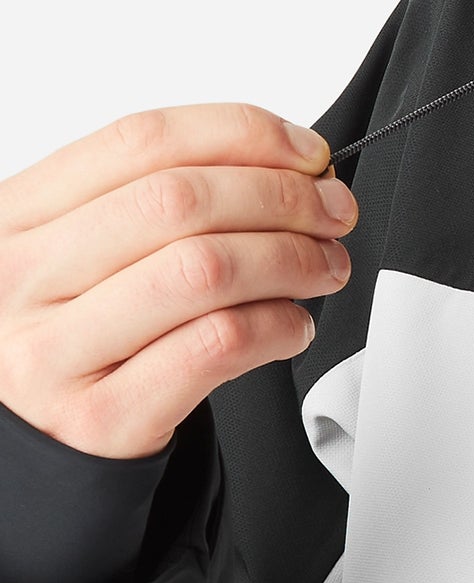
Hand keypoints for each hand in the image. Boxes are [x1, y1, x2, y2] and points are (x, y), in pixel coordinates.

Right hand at [0, 104, 357, 459]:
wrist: (31, 448)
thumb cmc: (73, 337)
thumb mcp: (82, 253)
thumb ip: (157, 200)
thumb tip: (287, 162)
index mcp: (16, 215)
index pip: (141, 141)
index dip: (242, 135)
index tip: (308, 152)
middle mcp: (25, 277)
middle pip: (181, 201)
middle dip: (283, 197)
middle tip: (332, 213)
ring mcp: (56, 351)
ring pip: (205, 270)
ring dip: (291, 259)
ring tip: (324, 268)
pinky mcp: (100, 418)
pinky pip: (216, 347)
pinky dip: (277, 326)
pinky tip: (293, 325)